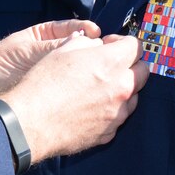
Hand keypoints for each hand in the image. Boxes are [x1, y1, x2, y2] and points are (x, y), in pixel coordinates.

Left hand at [0, 19, 99, 110]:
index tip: (96, 32)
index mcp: (45, 35)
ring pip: (77, 69)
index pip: (72, 28)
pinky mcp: (51, 93)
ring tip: (99, 70)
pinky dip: (79, 88)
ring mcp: (53, 74)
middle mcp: (52, 53)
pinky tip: (88, 88)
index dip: (85, 29)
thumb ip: (50, 47)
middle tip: (103, 52)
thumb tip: (82, 42)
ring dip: (87, 69)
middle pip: (78, 48)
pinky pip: (69, 88)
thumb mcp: (23, 51)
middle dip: (91, 49)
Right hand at [0, 33, 147, 162]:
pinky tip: (91, 107)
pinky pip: (118, 116)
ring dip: (123, 88)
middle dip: (130, 64)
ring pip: (134, 96)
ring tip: (99, 88)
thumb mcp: (64, 49)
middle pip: (143, 71)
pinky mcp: (109, 133)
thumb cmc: (44, 83)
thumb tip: (98, 46)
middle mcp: (121, 88)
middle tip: (110, 65)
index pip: (136, 45)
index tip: (109, 45)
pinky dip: (111, 110)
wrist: (31, 122)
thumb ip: (89, 44)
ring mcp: (117, 113)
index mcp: (111, 63)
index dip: (122, 41)